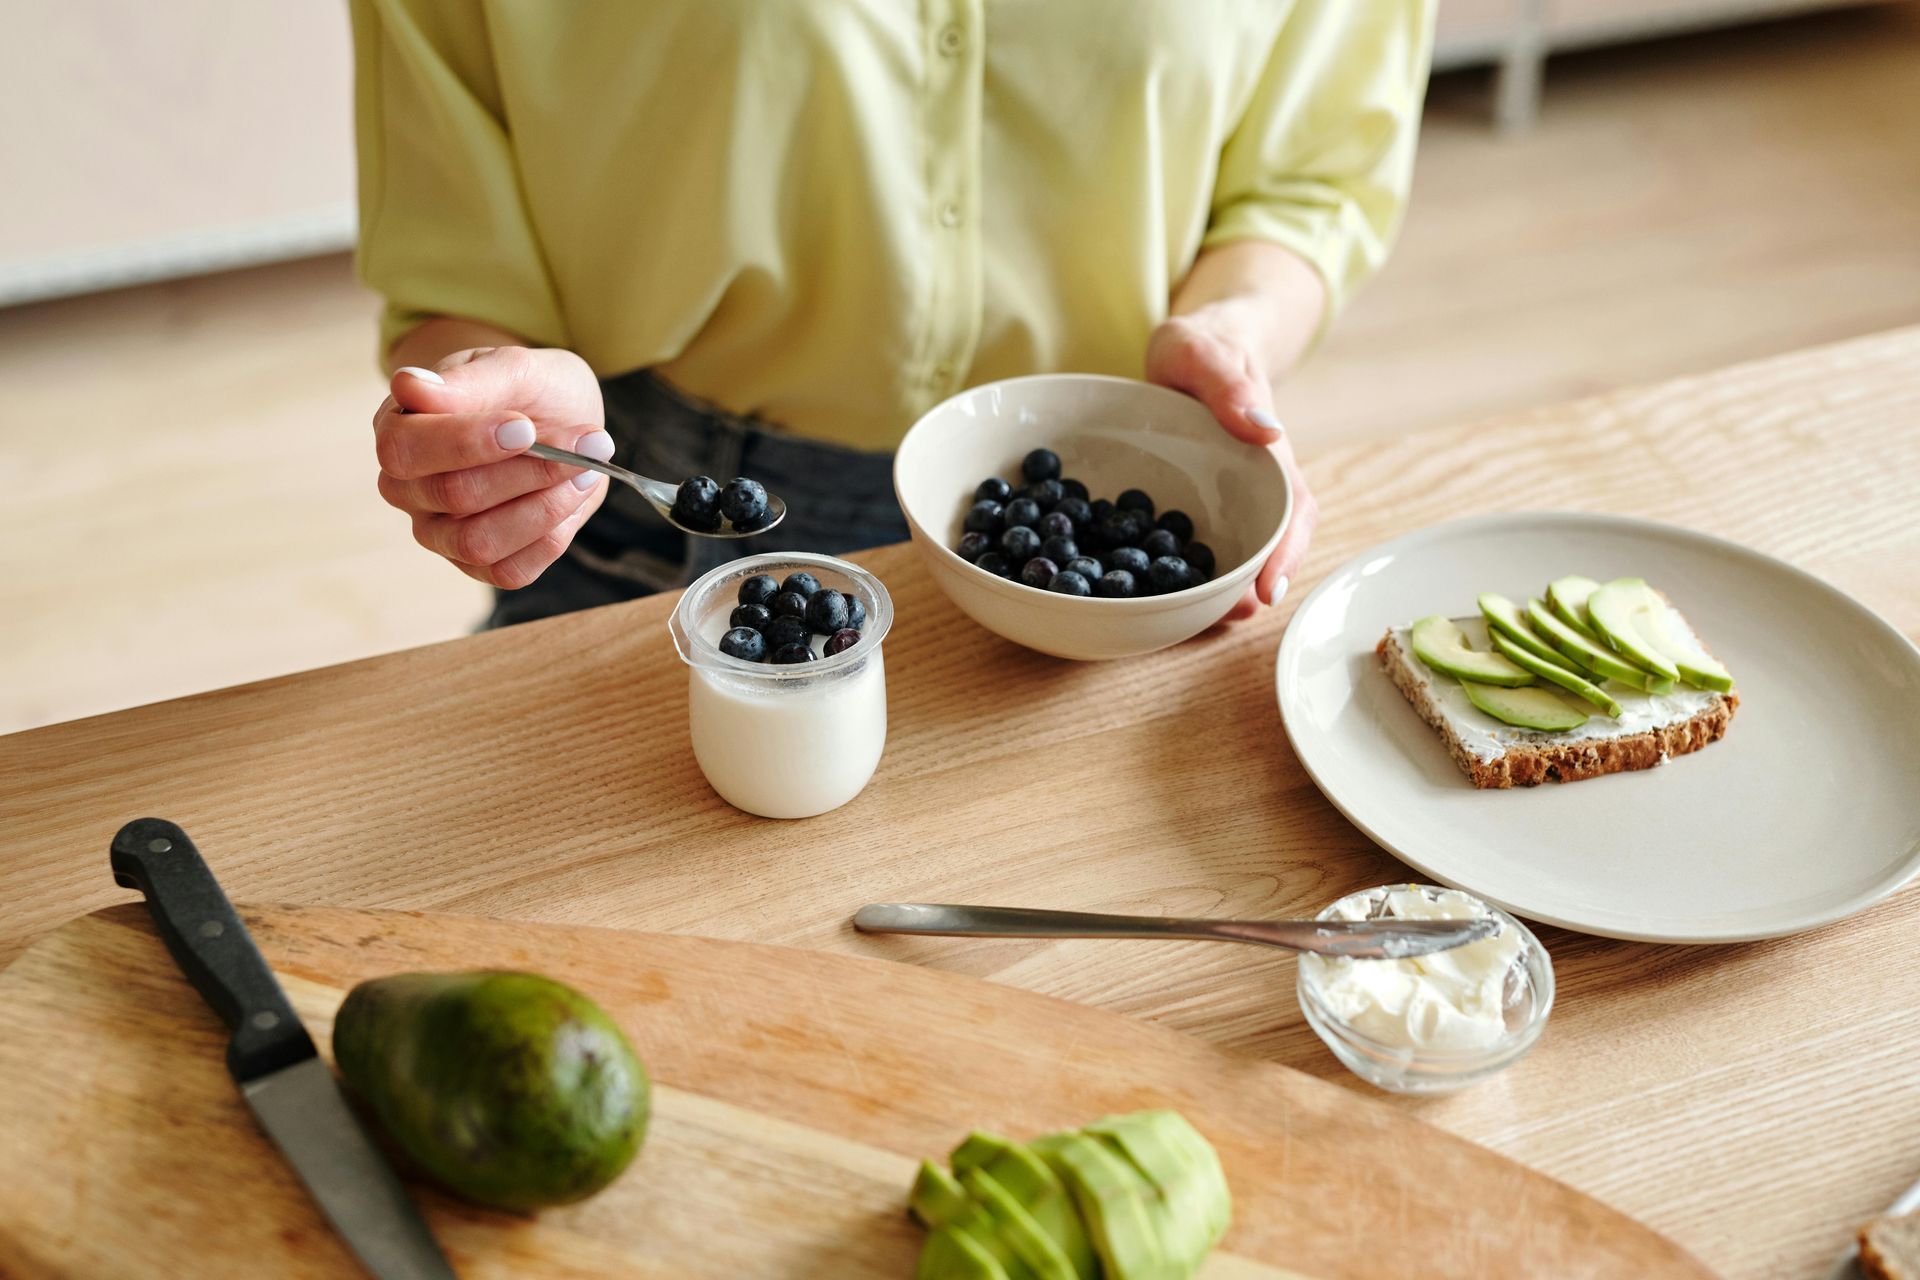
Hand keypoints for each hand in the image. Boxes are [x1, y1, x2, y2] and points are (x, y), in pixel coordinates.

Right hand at [372, 345, 611, 588]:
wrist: (561, 417)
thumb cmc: (527, 390)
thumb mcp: (512, 368)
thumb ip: (468, 382)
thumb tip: (409, 386)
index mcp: (399, 428)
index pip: (405, 448)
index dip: (465, 442)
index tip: (525, 426)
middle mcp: (407, 488)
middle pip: (452, 494)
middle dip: (528, 469)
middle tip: (583, 442)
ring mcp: (439, 532)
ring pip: (477, 542)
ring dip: (544, 507)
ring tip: (584, 469)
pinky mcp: (478, 565)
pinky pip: (508, 571)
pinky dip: (551, 537)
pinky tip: (572, 497)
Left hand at [1145, 306, 1319, 620]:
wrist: (1196, 346)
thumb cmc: (1203, 344)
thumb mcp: (1203, 349)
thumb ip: (1228, 382)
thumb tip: (1264, 428)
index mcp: (1267, 453)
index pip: (1292, 510)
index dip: (1286, 553)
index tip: (1270, 589)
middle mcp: (1254, 485)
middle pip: (1269, 546)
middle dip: (1253, 587)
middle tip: (1230, 617)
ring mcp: (1227, 499)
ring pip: (1236, 553)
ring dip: (1224, 589)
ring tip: (1200, 620)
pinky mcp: (1196, 506)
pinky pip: (1197, 545)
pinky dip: (1187, 573)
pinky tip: (1164, 595)